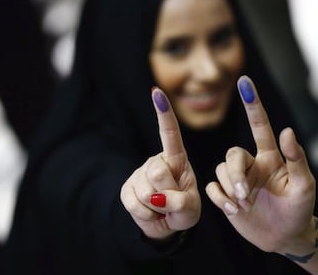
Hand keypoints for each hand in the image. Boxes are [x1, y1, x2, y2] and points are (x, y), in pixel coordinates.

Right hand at [120, 88, 200, 239]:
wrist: (165, 225)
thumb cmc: (183, 209)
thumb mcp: (191, 208)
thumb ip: (181, 201)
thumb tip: (159, 196)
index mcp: (176, 159)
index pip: (170, 134)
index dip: (164, 114)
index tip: (157, 92)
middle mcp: (156, 161)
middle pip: (158, 172)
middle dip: (167, 193)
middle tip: (172, 201)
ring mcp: (140, 174)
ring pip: (146, 191)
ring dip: (157, 207)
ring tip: (162, 207)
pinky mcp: (126, 188)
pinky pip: (133, 202)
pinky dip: (145, 214)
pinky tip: (151, 211)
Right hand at [205, 76, 315, 252]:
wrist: (286, 237)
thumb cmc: (299, 209)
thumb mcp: (304, 185)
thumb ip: (296, 158)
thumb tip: (287, 130)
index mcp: (270, 157)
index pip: (259, 125)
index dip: (253, 103)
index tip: (245, 81)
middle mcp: (251, 165)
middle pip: (232, 154)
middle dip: (235, 173)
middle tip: (245, 195)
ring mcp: (237, 180)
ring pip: (221, 170)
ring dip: (230, 189)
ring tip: (245, 206)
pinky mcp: (226, 196)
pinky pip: (212, 188)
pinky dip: (219, 198)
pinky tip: (233, 210)